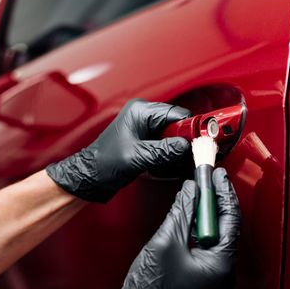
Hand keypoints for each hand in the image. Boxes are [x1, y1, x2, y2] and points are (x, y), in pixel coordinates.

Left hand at [46, 99, 190, 201]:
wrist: (89, 177)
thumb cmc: (103, 163)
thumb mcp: (137, 157)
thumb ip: (163, 151)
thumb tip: (186, 147)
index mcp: (140, 111)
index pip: (176, 113)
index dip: (190, 128)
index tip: (200, 141)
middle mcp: (144, 115)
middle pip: (177, 124)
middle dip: (184, 141)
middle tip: (190, 155)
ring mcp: (145, 128)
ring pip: (174, 135)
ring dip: (178, 149)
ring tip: (177, 163)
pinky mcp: (146, 141)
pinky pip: (166, 144)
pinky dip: (171, 155)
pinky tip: (169, 165)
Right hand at [100, 168, 240, 288]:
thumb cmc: (151, 287)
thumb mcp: (167, 239)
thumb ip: (183, 210)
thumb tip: (193, 188)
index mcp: (222, 264)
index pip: (230, 219)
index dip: (224, 193)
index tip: (218, 174)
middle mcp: (225, 272)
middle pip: (227, 226)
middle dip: (217, 201)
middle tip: (210, 177)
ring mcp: (216, 276)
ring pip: (218, 235)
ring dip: (208, 213)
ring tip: (202, 190)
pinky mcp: (206, 276)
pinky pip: (210, 246)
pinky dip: (202, 228)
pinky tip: (194, 213)